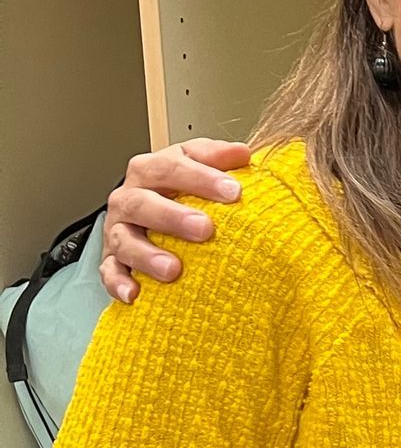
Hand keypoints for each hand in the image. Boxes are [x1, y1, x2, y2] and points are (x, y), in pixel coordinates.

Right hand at [102, 139, 252, 302]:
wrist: (155, 218)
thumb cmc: (181, 192)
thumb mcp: (200, 167)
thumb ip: (218, 158)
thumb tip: (242, 153)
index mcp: (150, 171)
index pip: (170, 166)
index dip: (201, 177)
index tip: (233, 191)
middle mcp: (129, 199)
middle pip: (141, 202)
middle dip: (172, 216)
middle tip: (205, 228)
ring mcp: (118, 230)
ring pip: (123, 240)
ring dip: (147, 255)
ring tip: (173, 269)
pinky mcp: (112, 260)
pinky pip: (110, 272)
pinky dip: (119, 282)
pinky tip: (135, 293)